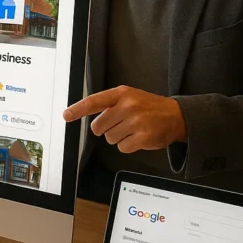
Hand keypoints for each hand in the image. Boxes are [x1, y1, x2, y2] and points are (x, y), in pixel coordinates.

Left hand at [63, 85, 187, 153]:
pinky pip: (122, 148)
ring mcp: (136, 122)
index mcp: (122, 94)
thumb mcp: (129, 97)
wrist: (176, 116)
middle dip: (106, 129)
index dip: (78, 109)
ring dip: (118, 137)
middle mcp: (128, 106)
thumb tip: (87, 117)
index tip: (66, 115)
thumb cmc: (148, 107)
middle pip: (98, 127)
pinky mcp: (143, 137)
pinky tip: (138, 137)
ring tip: (132, 129)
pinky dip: (128, 146)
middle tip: (121, 124)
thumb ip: (110, 104)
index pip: (94, 101)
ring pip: (109, 139)